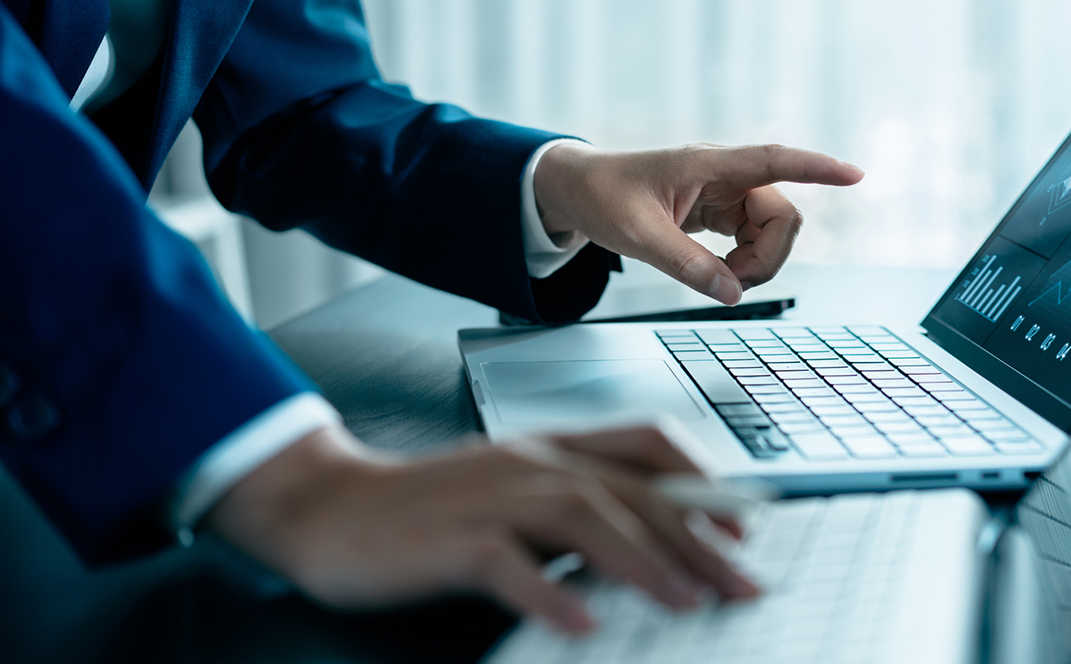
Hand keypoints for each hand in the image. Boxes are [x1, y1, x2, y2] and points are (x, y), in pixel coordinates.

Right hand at [206, 424, 759, 633]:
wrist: (327, 507)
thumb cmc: (426, 509)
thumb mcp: (512, 492)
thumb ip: (574, 505)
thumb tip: (646, 540)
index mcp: (549, 448)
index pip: (644, 444)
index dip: (701, 480)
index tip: (743, 526)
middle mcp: (529, 462)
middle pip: (629, 492)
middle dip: (695, 540)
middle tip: (741, 585)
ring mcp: (489, 497)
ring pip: (582, 517)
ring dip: (642, 561)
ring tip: (686, 603)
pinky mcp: (448, 539)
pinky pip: (506, 564)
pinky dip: (548, 594)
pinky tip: (581, 626)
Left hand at [532, 142, 863, 303]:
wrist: (578, 189)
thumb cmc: (603, 197)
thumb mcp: (637, 236)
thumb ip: (685, 265)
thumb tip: (732, 295)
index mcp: (708, 165)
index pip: (774, 159)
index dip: (817, 168)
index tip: (855, 174)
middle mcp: (726, 175)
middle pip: (783, 214)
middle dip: (771, 255)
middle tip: (734, 284)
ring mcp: (726, 193)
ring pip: (773, 230)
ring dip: (759, 262)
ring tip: (719, 279)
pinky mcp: (721, 210)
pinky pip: (754, 238)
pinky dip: (745, 262)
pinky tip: (719, 272)